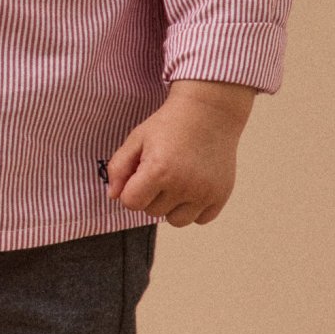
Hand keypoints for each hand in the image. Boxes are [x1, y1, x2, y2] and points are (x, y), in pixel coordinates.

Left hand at [105, 80, 255, 227]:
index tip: (139, 174)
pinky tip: (193, 184)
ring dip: (171, 206)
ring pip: (176, 221)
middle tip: (160, 169)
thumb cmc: (169, 124)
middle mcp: (183, 186)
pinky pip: (200, 219)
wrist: (208, 112)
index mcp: (158, 170)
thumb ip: (119, 167)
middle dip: (151, 194)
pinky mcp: (220, 197)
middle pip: (152, 212)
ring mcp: (204, 194)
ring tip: (176, 180)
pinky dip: (194, 208)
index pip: (131, 203)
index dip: (130, 189)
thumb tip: (113, 196)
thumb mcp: (137, 138)